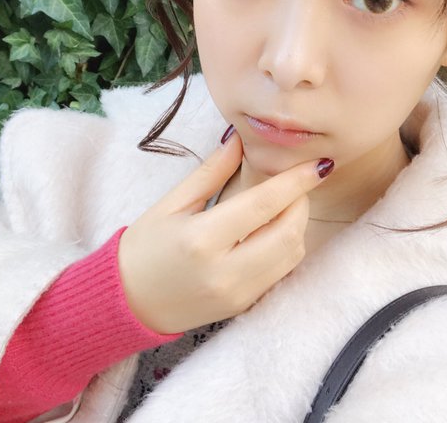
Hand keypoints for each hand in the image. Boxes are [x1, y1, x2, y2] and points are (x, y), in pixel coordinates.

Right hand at [118, 129, 332, 333]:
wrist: (128, 303)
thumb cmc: (144, 248)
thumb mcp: (171, 204)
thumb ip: (210, 172)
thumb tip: (239, 139)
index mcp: (201, 239)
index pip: (262, 205)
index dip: (295, 182)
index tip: (318, 164)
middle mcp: (225, 271)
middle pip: (288, 233)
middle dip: (301, 202)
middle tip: (296, 183)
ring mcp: (237, 294)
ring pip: (292, 255)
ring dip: (298, 225)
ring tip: (283, 205)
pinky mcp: (243, 306)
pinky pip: (281, 273)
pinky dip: (287, 247)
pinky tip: (272, 231)